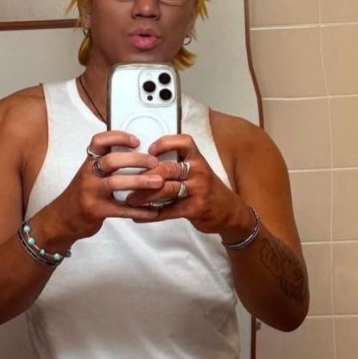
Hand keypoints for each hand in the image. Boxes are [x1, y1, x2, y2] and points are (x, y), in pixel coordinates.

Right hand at [49, 130, 163, 240]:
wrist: (62, 220)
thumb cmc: (81, 195)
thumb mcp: (89, 175)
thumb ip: (106, 165)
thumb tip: (137, 155)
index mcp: (88, 163)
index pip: (99, 141)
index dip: (118, 137)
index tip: (136, 140)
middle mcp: (88, 175)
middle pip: (111, 160)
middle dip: (136, 159)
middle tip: (154, 162)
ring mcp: (90, 193)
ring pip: (116, 183)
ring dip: (140, 181)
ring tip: (158, 182)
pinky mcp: (95, 211)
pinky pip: (120, 210)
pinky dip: (139, 210)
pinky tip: (152, 211)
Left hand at [125, 134, 252, 238]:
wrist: (229, 212)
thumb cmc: (207, 189)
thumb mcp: (198, 171)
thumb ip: (177, 165)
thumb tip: (145, 162)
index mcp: (197, 159)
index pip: (183, 142)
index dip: (165, 143)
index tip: (149, 150)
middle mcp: (199, 171)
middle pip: (168, 167)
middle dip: (146, 175)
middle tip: (128, 181)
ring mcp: (198, 190)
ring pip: (166, 189)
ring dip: (145, 195)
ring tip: (130, 199)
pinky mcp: (195, 208)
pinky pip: (169, 210)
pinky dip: (152, 214)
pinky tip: (139, 216)